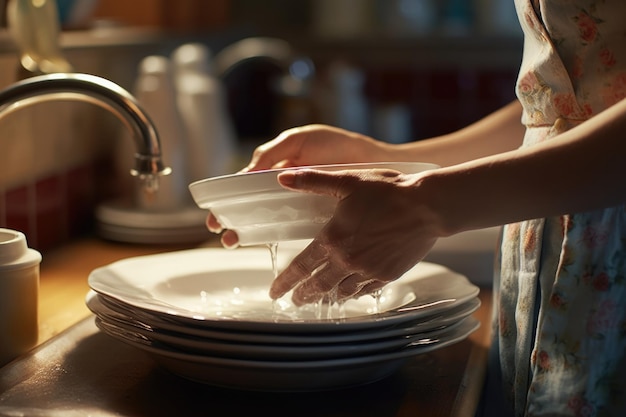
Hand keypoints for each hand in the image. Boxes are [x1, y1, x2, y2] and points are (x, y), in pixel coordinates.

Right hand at [207, 124, 390, 247]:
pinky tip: (267, 242)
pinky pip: (292, 228)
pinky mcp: (316, 217)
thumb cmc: (336, 145)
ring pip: (268, 222)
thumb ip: (273, 153)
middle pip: (252, 209)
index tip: (216, 217)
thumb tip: (247, 173)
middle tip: (224, 235)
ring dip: (250, 232)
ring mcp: (299, 206)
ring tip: (237, 241)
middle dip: (234, 222)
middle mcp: (285, 191)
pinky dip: (278, 235)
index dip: (228, 202)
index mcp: (278, 170)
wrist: (372, 159)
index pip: (245, 188)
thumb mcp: (299, 141)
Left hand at [269, 167, 440, 305]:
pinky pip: (364, 290)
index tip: (275, 292)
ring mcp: (368, 270)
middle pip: (318, 285)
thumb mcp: (347, 180)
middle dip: (303, 295)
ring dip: (327, 296)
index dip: (285, 281)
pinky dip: (353, 294)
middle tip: (294, 301)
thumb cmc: (388, 191)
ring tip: (319, 299)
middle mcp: (347, 260)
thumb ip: (312, 181)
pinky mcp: (387, 274)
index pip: (301, 266)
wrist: (427, 206)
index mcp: (333, 239)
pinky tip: (349, 293)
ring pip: (341, 291)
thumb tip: (282, 177)